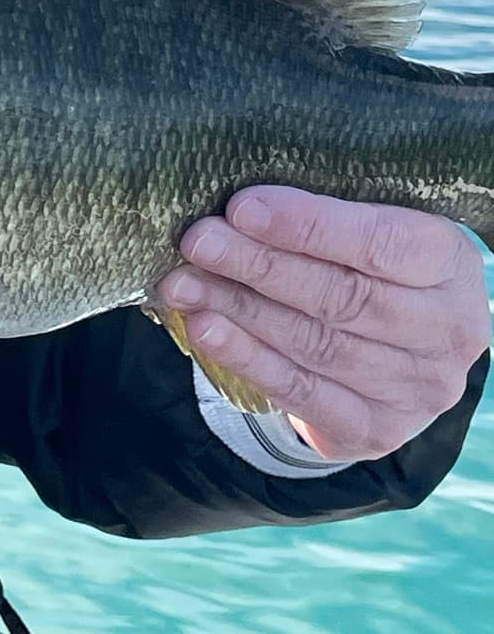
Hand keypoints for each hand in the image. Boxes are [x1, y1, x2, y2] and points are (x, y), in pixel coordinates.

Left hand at [155, 187, 490, 462]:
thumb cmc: (373, 265)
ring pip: (315, 344)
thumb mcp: (373, 225)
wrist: (403, 349)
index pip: (379, 243)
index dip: (308, 226)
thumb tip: (238, 204)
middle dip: (259, 266)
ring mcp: (415, 388)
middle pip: (341, 296)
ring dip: (240, 311)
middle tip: (198, 242)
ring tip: (184, 284)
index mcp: (450, 263)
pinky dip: (248, 359)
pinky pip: (302, 392)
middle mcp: (445, 331)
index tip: (241, 208)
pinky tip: (206, 330)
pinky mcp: (375, 429)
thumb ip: (324, 213)